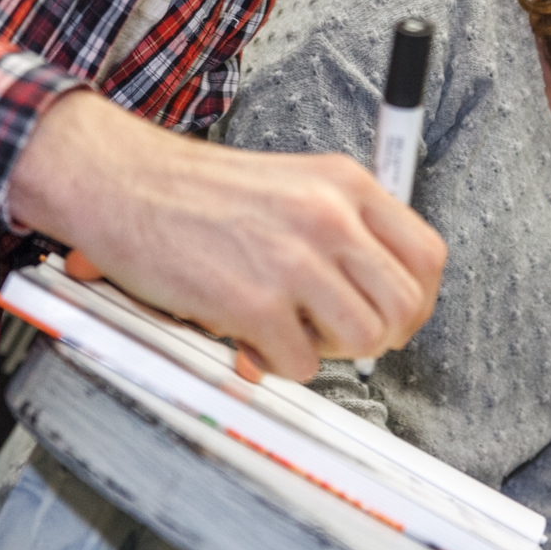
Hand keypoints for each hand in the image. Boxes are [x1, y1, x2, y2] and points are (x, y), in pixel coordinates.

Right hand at [6, 91, 445, 379]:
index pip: (427, 256)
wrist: (122, 184)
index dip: (415, 299)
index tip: (391, 315)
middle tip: (337, 335)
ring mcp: (295, 259)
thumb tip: (377, 293)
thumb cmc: (197, 192)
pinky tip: (251, 339)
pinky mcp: (254, 301)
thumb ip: (342, 227)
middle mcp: (331, 216)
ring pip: (366, 339)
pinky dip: (279, 365)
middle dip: (378, 335)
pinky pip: (302, 365)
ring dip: (331, 351)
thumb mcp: (293, 185)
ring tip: (290, 333)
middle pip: (406, 305)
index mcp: (346, 184)